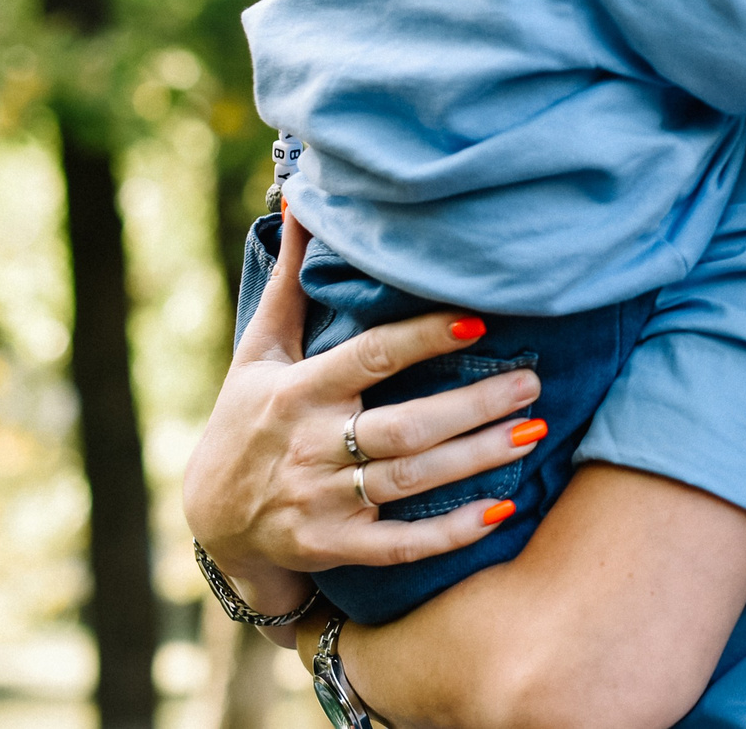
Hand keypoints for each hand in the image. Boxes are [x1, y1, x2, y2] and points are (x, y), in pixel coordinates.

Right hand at [182, 211, 551, 629]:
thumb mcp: (259, 351)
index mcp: (297, 391)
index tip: (479, 318)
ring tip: (533, 431)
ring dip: (476, 458)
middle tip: (532, 383)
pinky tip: (501, 511)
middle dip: (472, 407)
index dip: (424, 338)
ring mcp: (322, 502)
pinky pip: (400, 546)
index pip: (370, 358)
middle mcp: (309, 446)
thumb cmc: (248, 418)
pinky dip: (451, 533)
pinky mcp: (334, 548)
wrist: (212, 521)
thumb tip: (302, 196)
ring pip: (410, 480)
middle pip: (403, 427)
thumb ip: (291, 282)